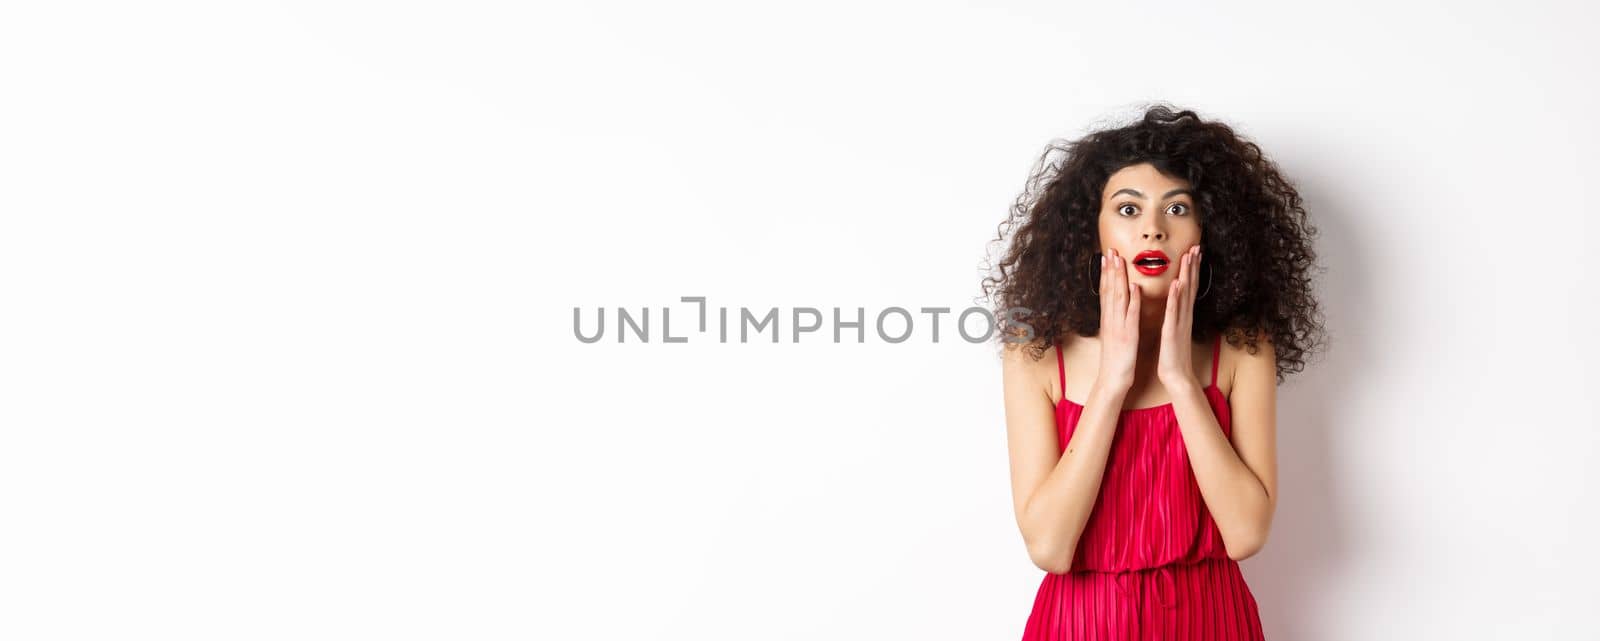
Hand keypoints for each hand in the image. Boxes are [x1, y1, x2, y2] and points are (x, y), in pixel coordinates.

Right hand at [1096, 249, 1137, 390]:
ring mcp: (1119, 326)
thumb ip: (1114, 318)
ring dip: (1119, 278)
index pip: (1106, 290)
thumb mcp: (1113, 334)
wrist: (1113, 379)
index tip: (1107, 256)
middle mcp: (1111, 319)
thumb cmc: (1116, 358)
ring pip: (1118, 297)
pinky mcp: (1128, 335)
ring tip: (1120, 261)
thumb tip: (1115, 305)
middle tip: (1110, 250)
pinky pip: (1131, 315)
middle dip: (1110, 268)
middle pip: (1109, 289)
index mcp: (1109, 318)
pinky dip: (1133, 300)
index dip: (1106, 272)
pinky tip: (1135, 288)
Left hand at [1157, 244, 1201, 388]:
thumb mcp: (1175, 329)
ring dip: (1187, 275)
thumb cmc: (1173, 353)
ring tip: (1189, 257)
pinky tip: (1177, 284)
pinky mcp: (1172, 331)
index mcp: (1183, 314)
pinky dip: (1176, 297)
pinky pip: (1174, 311)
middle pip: (1190, 286)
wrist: (1176, 375)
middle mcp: (1184, 315)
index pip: (1189, 286)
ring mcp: (1180, 322)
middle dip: (1193, 265)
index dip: (1192, 268)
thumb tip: (1177, 300)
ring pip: (1185, 294)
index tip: (1193, 251)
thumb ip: (1177, 314)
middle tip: (1196, 246)